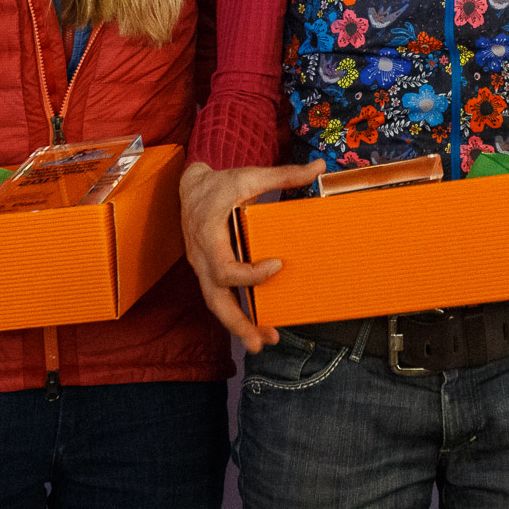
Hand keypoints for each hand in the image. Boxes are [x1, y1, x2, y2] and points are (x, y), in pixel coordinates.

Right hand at [180, 159, 325, 352]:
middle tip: (261, 341)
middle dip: (238, 323)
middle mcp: (201, 258)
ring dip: (238, 325)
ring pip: (215, 304)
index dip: (250, 274)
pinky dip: (236, 313)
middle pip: (214, 299)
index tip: (277, 265)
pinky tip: (256, 324)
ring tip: (263, 342)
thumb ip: (283, 174)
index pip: (224, 268)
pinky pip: (220, 297)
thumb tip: (317, 166)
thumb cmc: (219, 183)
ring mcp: (203, 268)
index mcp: (208, 235)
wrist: (190, 186)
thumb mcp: (249, 175)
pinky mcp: (209, 271)